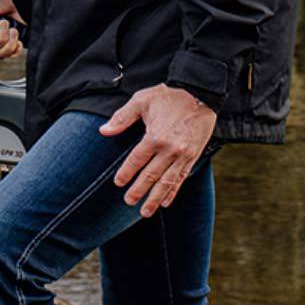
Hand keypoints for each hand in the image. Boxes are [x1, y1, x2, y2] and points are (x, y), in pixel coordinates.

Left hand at [99, 84, 216, 216]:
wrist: (200, 92)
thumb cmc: (168, 95)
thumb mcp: (141, 100)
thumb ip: (122, 118)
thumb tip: (104, 131)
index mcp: (154, 136)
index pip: (136, 160)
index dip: (126, 173)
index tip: (118, 183)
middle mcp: (170, 149)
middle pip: (151, 176)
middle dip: (138, 191)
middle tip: (128, 202)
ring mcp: (183, 154)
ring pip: (167, 182)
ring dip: (155, 198)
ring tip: (145, 211)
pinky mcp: (193, 155)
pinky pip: (181, 177)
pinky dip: (173, 191)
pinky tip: (166, 201)